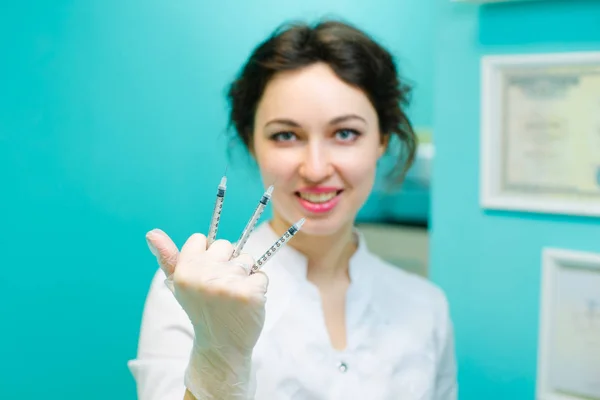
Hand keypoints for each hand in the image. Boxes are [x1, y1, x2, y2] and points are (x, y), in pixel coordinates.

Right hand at [146, 229, 267, 398]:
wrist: (221, 347)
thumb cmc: (202, 310)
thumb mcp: (180, 285)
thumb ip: (167, 258)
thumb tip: (152, 233)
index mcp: (184, 271)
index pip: (201, 239)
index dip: (208, 255)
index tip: (206, 273)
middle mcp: (203, 276)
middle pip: (226, 245)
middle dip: (228, 262)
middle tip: (220, 288)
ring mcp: (228, 284)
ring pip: (246, 259)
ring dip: (245, 275)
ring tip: (233, 297)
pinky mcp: (250, 293)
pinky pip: (261, 275)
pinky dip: (258, 287)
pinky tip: (246, 303)